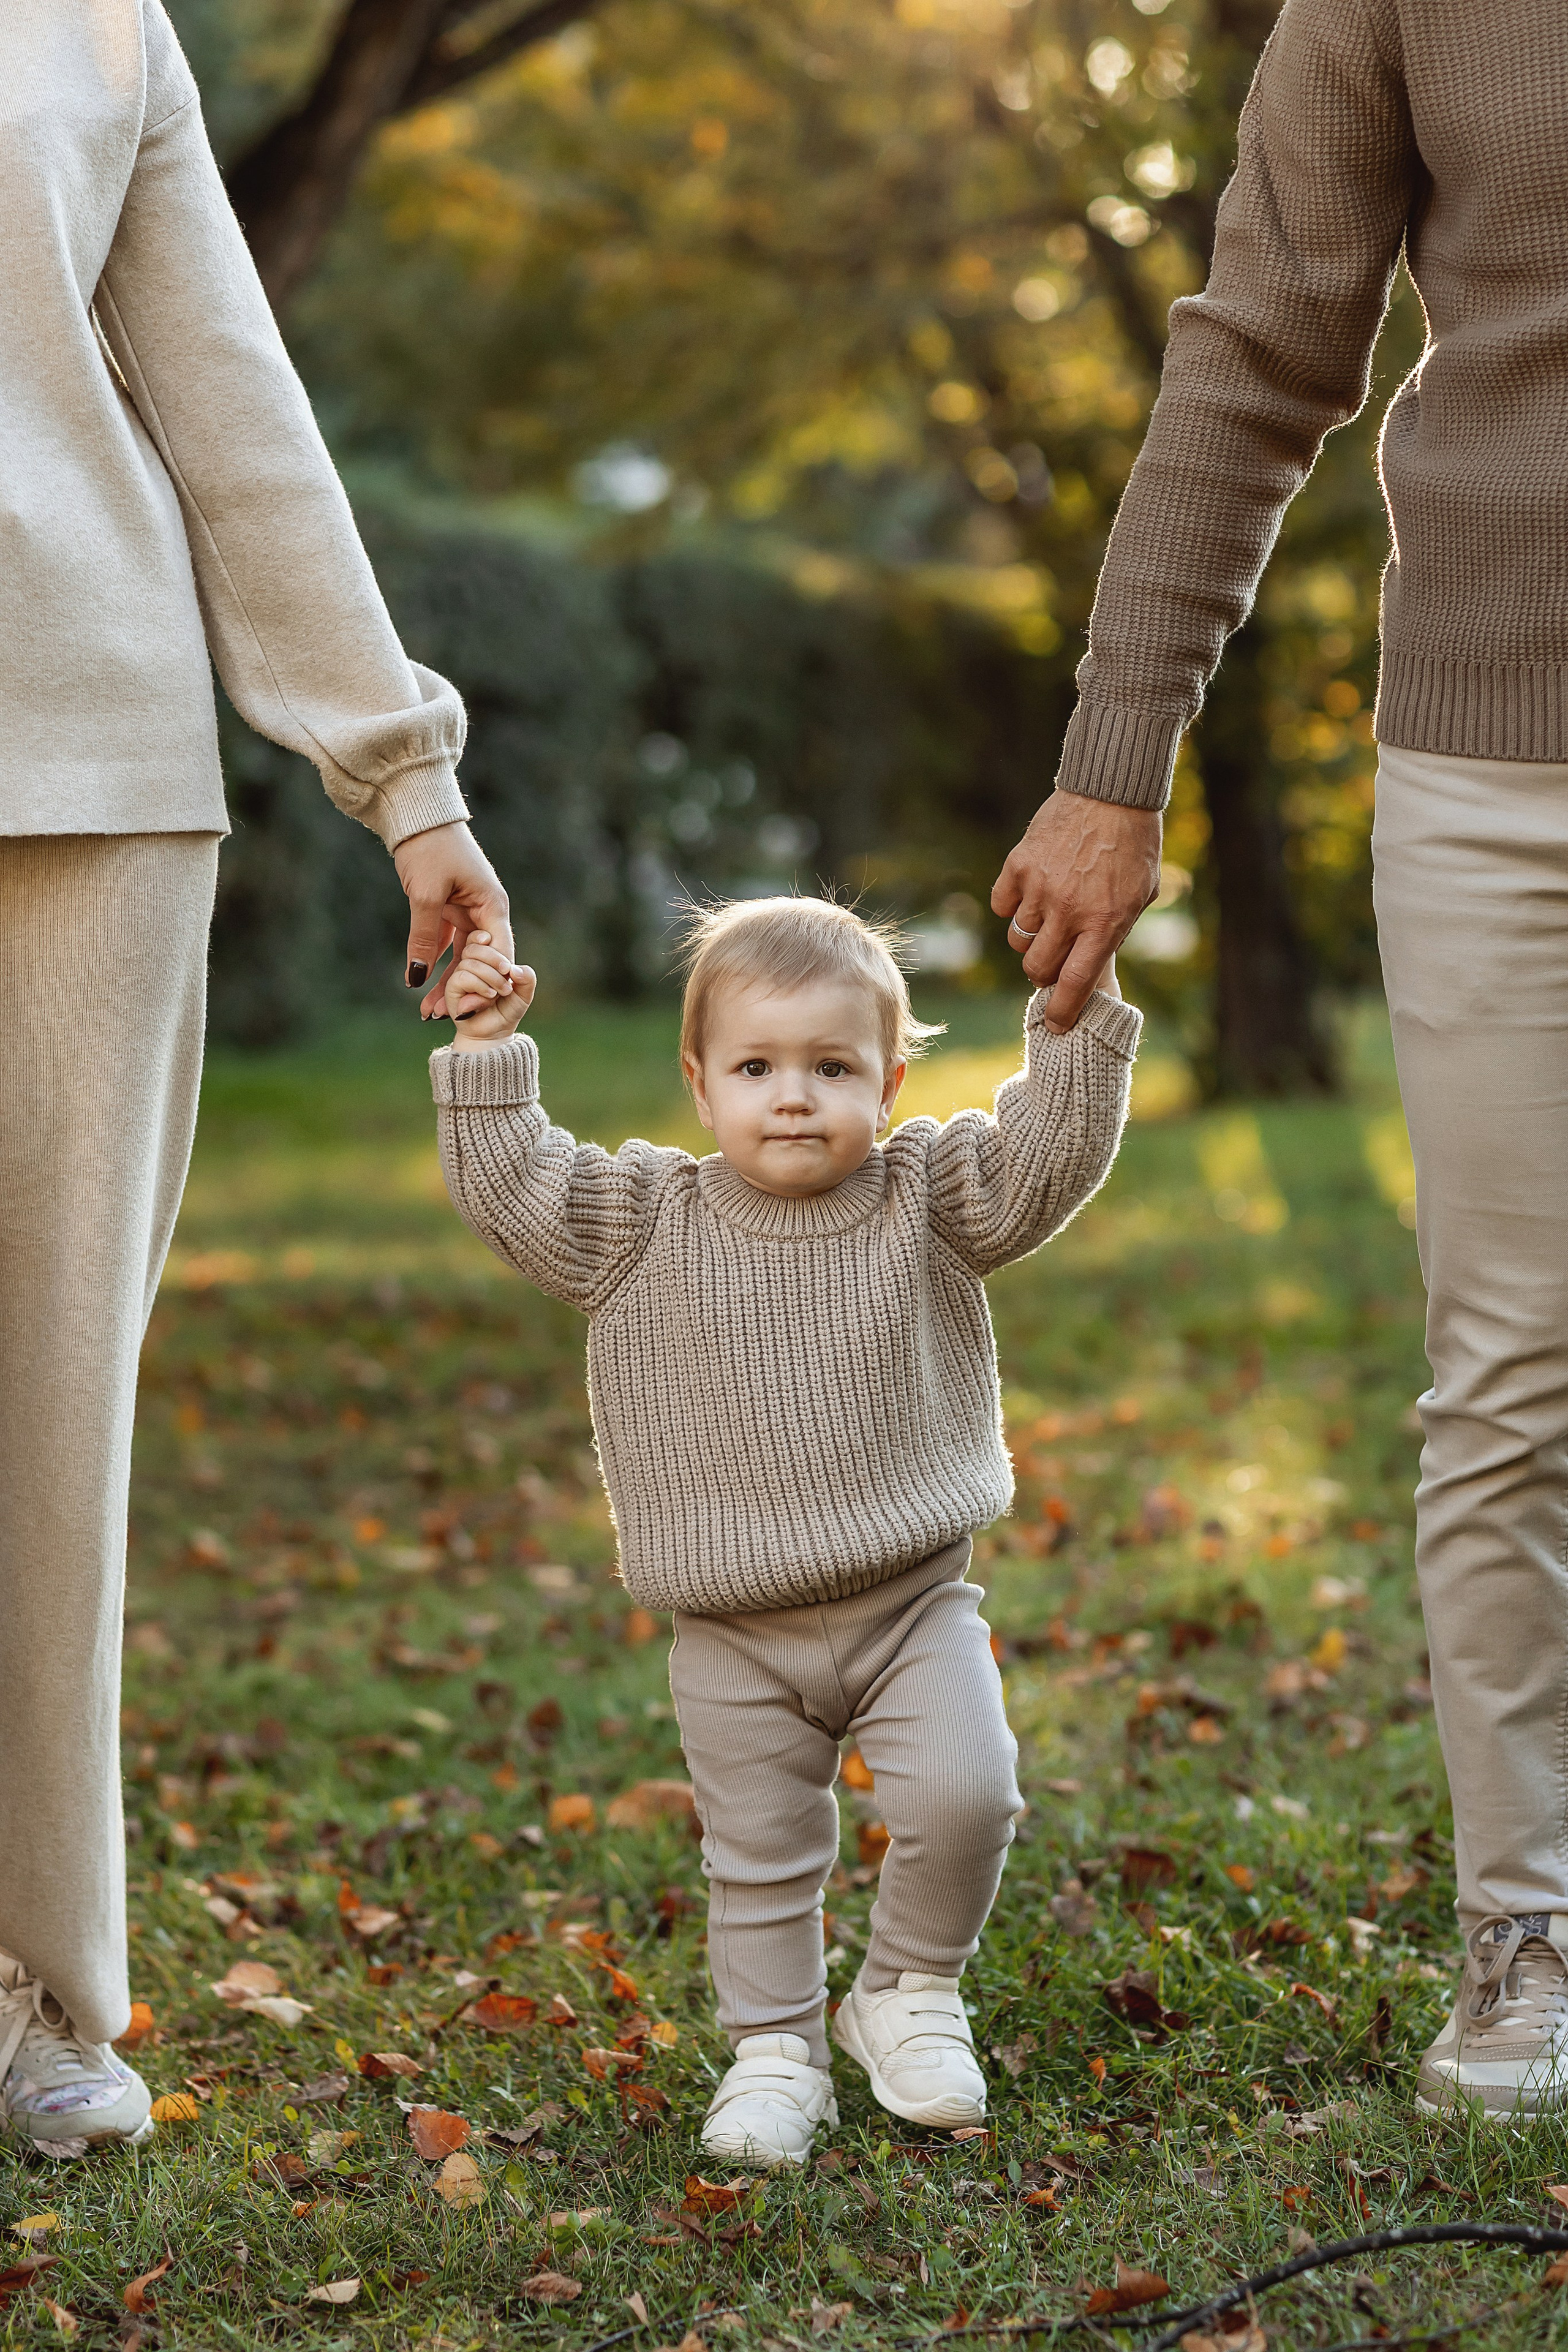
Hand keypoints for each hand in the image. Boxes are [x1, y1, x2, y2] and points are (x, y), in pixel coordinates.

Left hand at [394, 821, 512, 1016]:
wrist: (417, 814)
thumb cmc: (429, 848)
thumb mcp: (425, 895)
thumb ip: (423, 938)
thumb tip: (416, 978)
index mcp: (493, 906)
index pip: (499, 955)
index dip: (486, 984)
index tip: (468, 1009)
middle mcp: (485, 911)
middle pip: (479, 961)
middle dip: (463, 990)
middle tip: (446, 1018)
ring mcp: (467, 910)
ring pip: (460, 955)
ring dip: (446, 981)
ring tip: (428, 1011)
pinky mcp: (449, 908)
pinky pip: (444, 943)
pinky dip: (433, 962)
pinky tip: (421, 985)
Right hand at [445, 934, 535, 1049]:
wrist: (494, 1033)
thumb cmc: (507, 1010)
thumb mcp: (524, 993)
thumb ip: (527, 978)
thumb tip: (514, 969)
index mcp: (484, 959)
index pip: (478, 937)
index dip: (483, 937)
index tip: (490, 941)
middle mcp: (469, 965)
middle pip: (474, 946)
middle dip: (494, 960)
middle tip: (507, 979)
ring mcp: (459, 976)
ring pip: (470, 962)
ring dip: (490, 977)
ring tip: (498, 993)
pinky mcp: (452, 990)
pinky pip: (463, 977)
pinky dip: (480, 985)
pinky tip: (489, 996)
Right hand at [991, 790, 1160, 1030]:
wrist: (1112, 792)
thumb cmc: (1134, 845)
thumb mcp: (1139, 896)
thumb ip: (1112, 932)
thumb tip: (1087, 967)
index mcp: (1105, 923)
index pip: (1076, 983)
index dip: (1062, 1011)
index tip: (1055, 1024)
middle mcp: (1069, 910)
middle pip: (1037, 967)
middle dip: (1043, 972)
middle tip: (1052, 960)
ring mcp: (1040, 888)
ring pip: (1018, 937)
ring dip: (1031, 936)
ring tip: (1048, 915)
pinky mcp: (1019, 865)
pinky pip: (1002, 905)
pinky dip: (1013, 905)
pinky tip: (1031, 891)